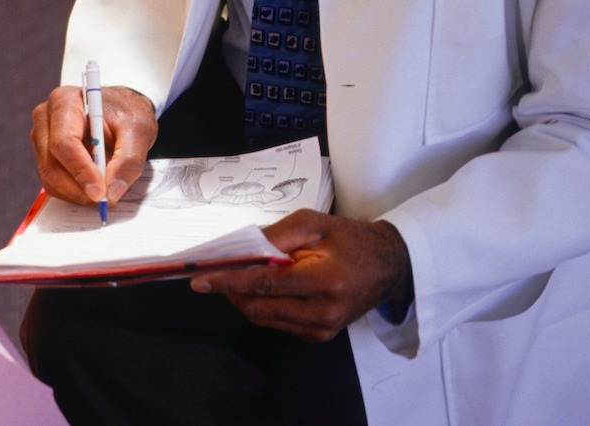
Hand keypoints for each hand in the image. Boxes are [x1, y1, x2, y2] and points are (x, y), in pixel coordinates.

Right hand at [29, 85, 156, 204]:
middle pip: (52, 164)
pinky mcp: (44, 156)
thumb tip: (112, 191)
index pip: (63, 142)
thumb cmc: (127, 113)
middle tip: (106, 200)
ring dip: (77, 194)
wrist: (120, 111)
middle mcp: (45, 118)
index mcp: (65, 102)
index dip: (80, 170)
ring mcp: (41, 139)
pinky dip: (74, 193)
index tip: (100, 192)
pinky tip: (93, 188)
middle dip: (79, 189)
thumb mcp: (139, 130)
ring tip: (104, 194)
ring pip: (50, 178)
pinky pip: (53, 183)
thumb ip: (129, 160)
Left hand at [188, 210, 413, 341]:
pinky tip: (264, 288)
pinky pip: (276, 323)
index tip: (201, 280)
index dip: (229, 282)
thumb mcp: (314, 224)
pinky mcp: (318, 336)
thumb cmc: (352, 240)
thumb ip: (275, 236)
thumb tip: (238, 249)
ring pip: (263, 318)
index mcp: (327, 280)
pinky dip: (262, 306)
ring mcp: (322, 329)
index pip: (266, 284)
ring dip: (243, 298)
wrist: (388, 267)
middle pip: (258, 306)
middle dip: (231, 291)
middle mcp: (324, 312)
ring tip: (240, 276)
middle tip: (215, 273)